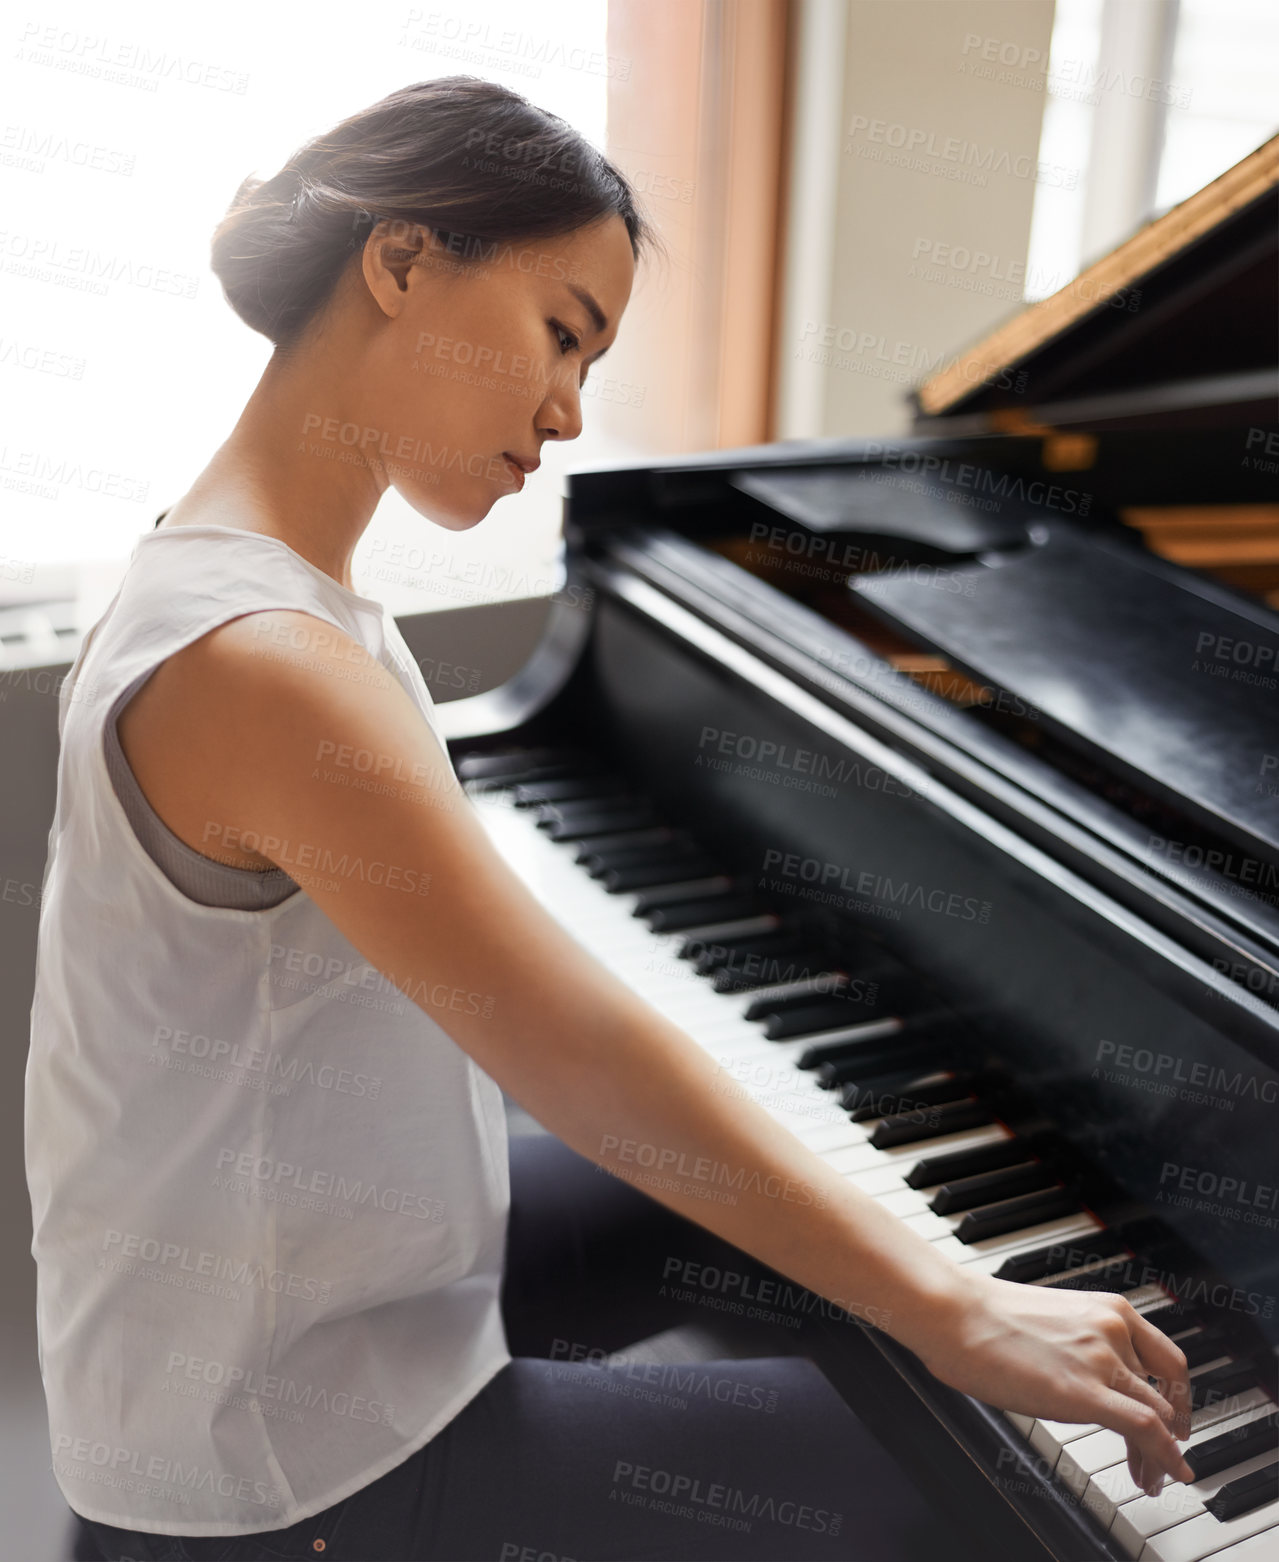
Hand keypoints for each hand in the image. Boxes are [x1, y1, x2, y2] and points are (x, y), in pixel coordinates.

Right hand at [911, 1269, 1194, 1495]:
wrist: (954, 1311)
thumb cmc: (982, 1314)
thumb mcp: (1051, 1320)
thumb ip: (1078, 1343)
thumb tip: (1077, 1375)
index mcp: (1108, 1309)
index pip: (1166, 1358)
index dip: (1178, 1395)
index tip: (1175, 1418)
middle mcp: (1114, 1331)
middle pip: (1166, 1392)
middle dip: (1171, 1430)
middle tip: (1164, 1457)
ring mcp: (1102, 1360)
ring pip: (1158, 1416)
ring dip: (1162, 1454)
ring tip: (1151, 1477)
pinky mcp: (1085, 1392)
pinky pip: (1145, 1429)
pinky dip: (1165, 1456)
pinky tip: (1167, 1474)